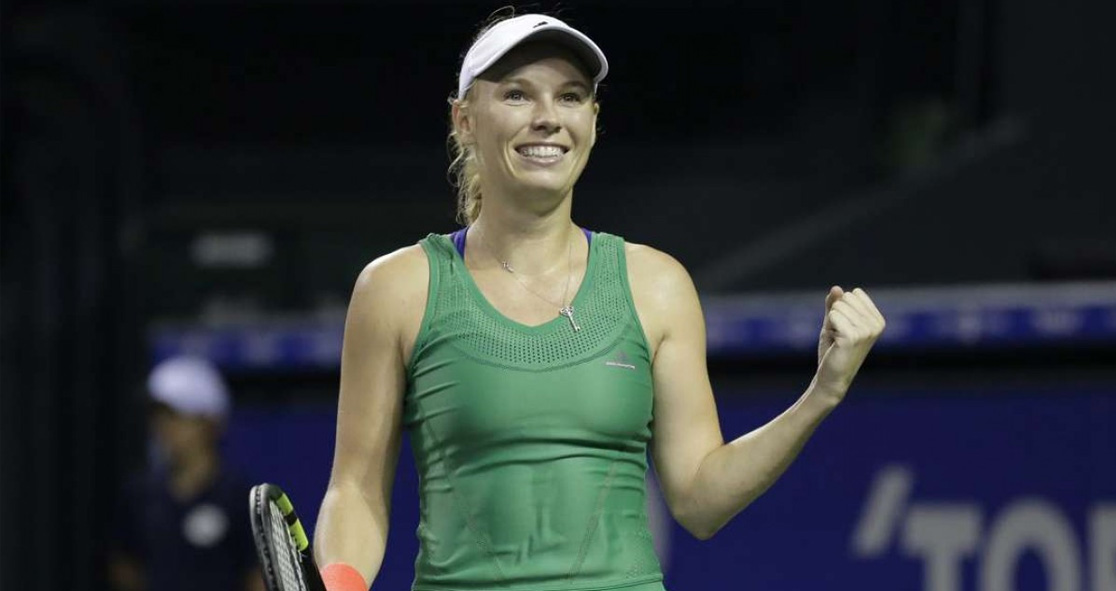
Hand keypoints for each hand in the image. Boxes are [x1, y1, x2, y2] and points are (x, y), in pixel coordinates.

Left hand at [813, 286, 885, 402]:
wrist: (832, 377)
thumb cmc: (834, 349)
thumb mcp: (834, 322)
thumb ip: (835, 304)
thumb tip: (836, 288)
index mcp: (878, 320)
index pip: (853, 294)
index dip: (841, 309)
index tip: (843, 328)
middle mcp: (876, 324)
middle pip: (845, 298)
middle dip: (835, 315)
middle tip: (839, 336)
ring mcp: (867, 331)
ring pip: (837, 307)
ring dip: (831, 323)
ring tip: (838, 341)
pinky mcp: (853, 337)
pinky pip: (833, 315)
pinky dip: (829, 327)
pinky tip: (836, 343)